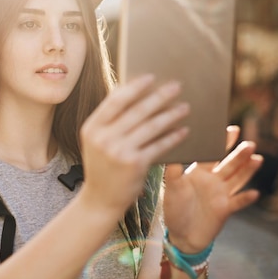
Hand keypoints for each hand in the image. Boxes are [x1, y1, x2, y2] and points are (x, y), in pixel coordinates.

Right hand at [79, 75, 189, 217]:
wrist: (100, 201)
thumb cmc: (102, 167)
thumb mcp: (97, 142)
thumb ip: (110, 121)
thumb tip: (132, 91)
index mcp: (92, 128)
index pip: (115, 100)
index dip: (135, 87)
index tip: (151, 77)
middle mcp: (104, 138)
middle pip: (137, 110)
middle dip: (159, 96)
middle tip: (176, 86)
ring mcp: (119, 151)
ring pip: (151, 126)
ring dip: (170, 114)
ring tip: (184, 107)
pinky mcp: (135, 165)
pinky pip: (159, 145)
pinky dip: (173, 137)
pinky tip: (184, 131)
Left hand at [162, 127, 261, 252]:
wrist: (180, 234)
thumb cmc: (174, 208)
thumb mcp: (171, 187)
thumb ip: (172, 170)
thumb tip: (172, 150)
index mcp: (200, 171)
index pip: (214, 154)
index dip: (223, 142)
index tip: (232, 129)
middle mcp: (213, 180)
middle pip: (230, 164)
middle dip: (239, 154)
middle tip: (249, 143)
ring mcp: (221, 194)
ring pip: (238, 179)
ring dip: (248, 170)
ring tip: (257, 158)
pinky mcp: (225, 209)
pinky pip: (238, 202)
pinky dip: (246, 199)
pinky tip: (254, 193)